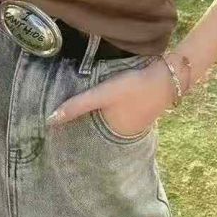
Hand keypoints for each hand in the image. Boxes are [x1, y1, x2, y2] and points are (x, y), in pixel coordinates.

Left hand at [46, 57, 176, 134]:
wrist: (167, 78)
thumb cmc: (133, 88)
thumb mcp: (102, 94)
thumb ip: (78, 105)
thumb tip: (49, 120)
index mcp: (112, 133)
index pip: (86, 138)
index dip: (71, 133)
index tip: (53, 129)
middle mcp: (122, 134)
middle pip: (96, 130)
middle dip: (81, 126)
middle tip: (60, 117)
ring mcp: (132, 123)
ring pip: (106, 122)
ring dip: (95, 117)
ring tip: (75, 109)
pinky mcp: (138, 111)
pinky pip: (116, 114)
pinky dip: (108, 110)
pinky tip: (102, 102)